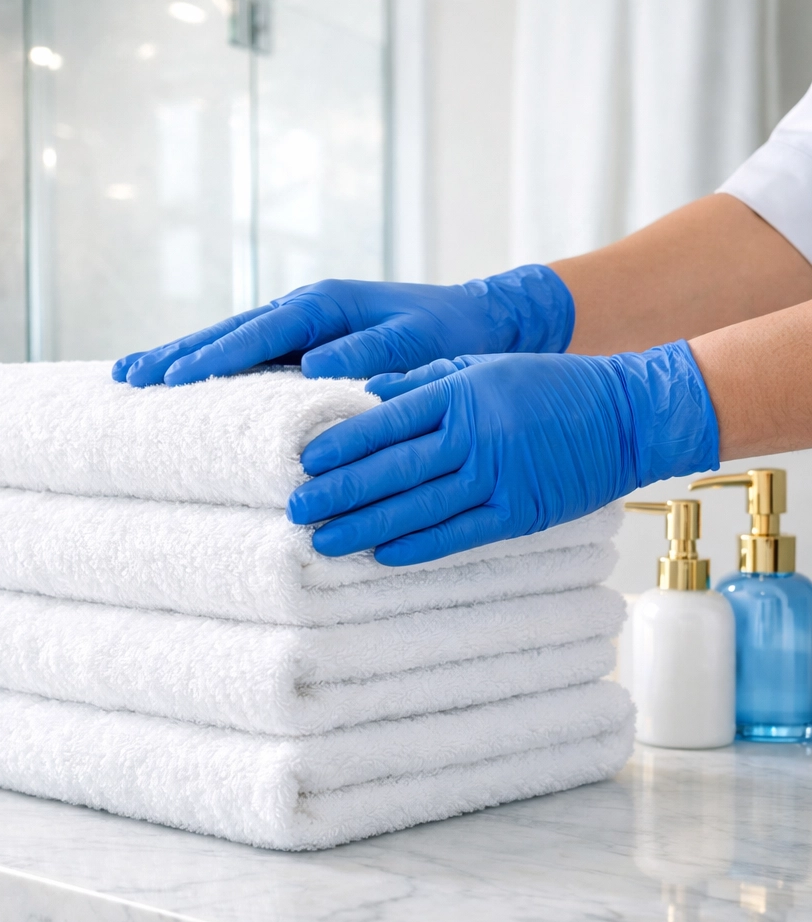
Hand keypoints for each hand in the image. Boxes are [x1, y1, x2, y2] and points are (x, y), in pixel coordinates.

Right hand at [112, 265, 574, 385]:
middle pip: (226, 332)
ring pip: (230, 340)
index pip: (254, 335)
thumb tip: (317, 371)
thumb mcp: (418, 344)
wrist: (480, 317)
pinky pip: (250, 353)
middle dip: (177, 355)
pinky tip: (191, 380)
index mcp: (323, 307)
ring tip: (135, 376)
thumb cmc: (450, 334)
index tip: (168, 382)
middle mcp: (303, 310)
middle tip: (126, 377)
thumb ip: (372, 353)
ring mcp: (302, 325)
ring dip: (184, 357)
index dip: (211, 358)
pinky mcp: (307, 341)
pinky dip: (216, 364)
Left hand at [286, 342, 719, 565]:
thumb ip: (425, 380)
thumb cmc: (549, 385)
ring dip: (366, 526)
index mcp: (461, 393)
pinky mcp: (521, 513)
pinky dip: (419, 546)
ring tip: (324, 542)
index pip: (385, 422)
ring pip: (418, 506)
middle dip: (339, 492)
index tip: (302, 463)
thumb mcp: (484, 366)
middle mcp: (474, 435)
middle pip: (392, 468)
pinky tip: (384, 555)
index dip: (340, 445)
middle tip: (296, 510)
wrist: (625, 414)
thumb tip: (367, 396)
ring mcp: (498, 477)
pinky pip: (460, 534)